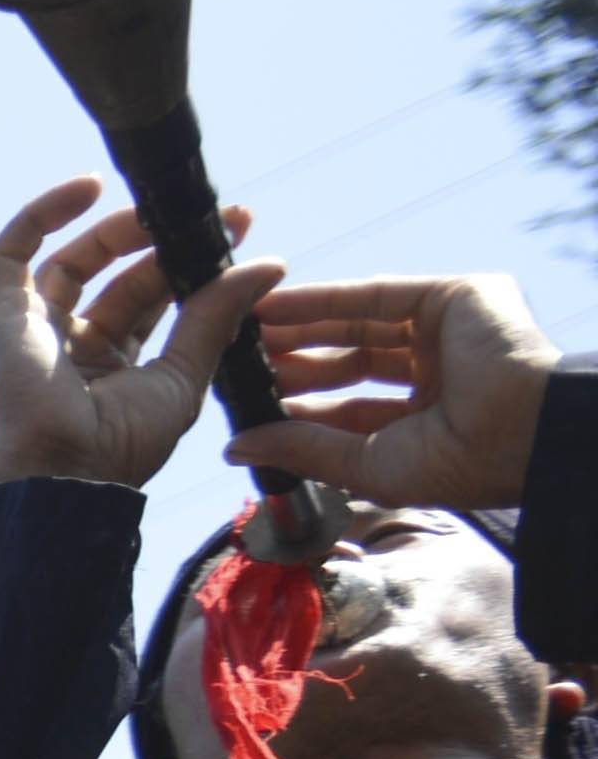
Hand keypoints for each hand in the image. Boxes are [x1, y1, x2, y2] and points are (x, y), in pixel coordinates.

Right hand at [0, 180, 274, 488]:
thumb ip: (216, 317)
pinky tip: (88, 187)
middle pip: (117, 275)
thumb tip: (269, 262)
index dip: (190, 264)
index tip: (237, 230)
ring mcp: (31, 329)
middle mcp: (70, 345)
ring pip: (73, 259)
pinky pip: (9, 254)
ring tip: (161, 208)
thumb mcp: (183, 377)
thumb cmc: (119, 449)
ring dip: (117, 227)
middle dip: (163, 241)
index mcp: (111, 367)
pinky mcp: (1, 316)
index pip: (151, 299)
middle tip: (213, 216)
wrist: (63, 474)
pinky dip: (41, 214)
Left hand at [234, 272, 563, 510]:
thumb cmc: (459, 465)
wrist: (522, 431)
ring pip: (356, 323)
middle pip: (347, 360)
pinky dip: (321, 298)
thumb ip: (304, 449)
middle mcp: (438, 369)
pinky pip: (374, 293)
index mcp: (426, 417)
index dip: (297, 406)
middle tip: (236, 368)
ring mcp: (446, 329)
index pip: (348, 408)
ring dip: (297, 328)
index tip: (248, 407)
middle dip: (291, 364)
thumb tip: (236, 448)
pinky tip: (272, 308)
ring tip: (240, 335)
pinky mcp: (452, 294)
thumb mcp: (369, 464)